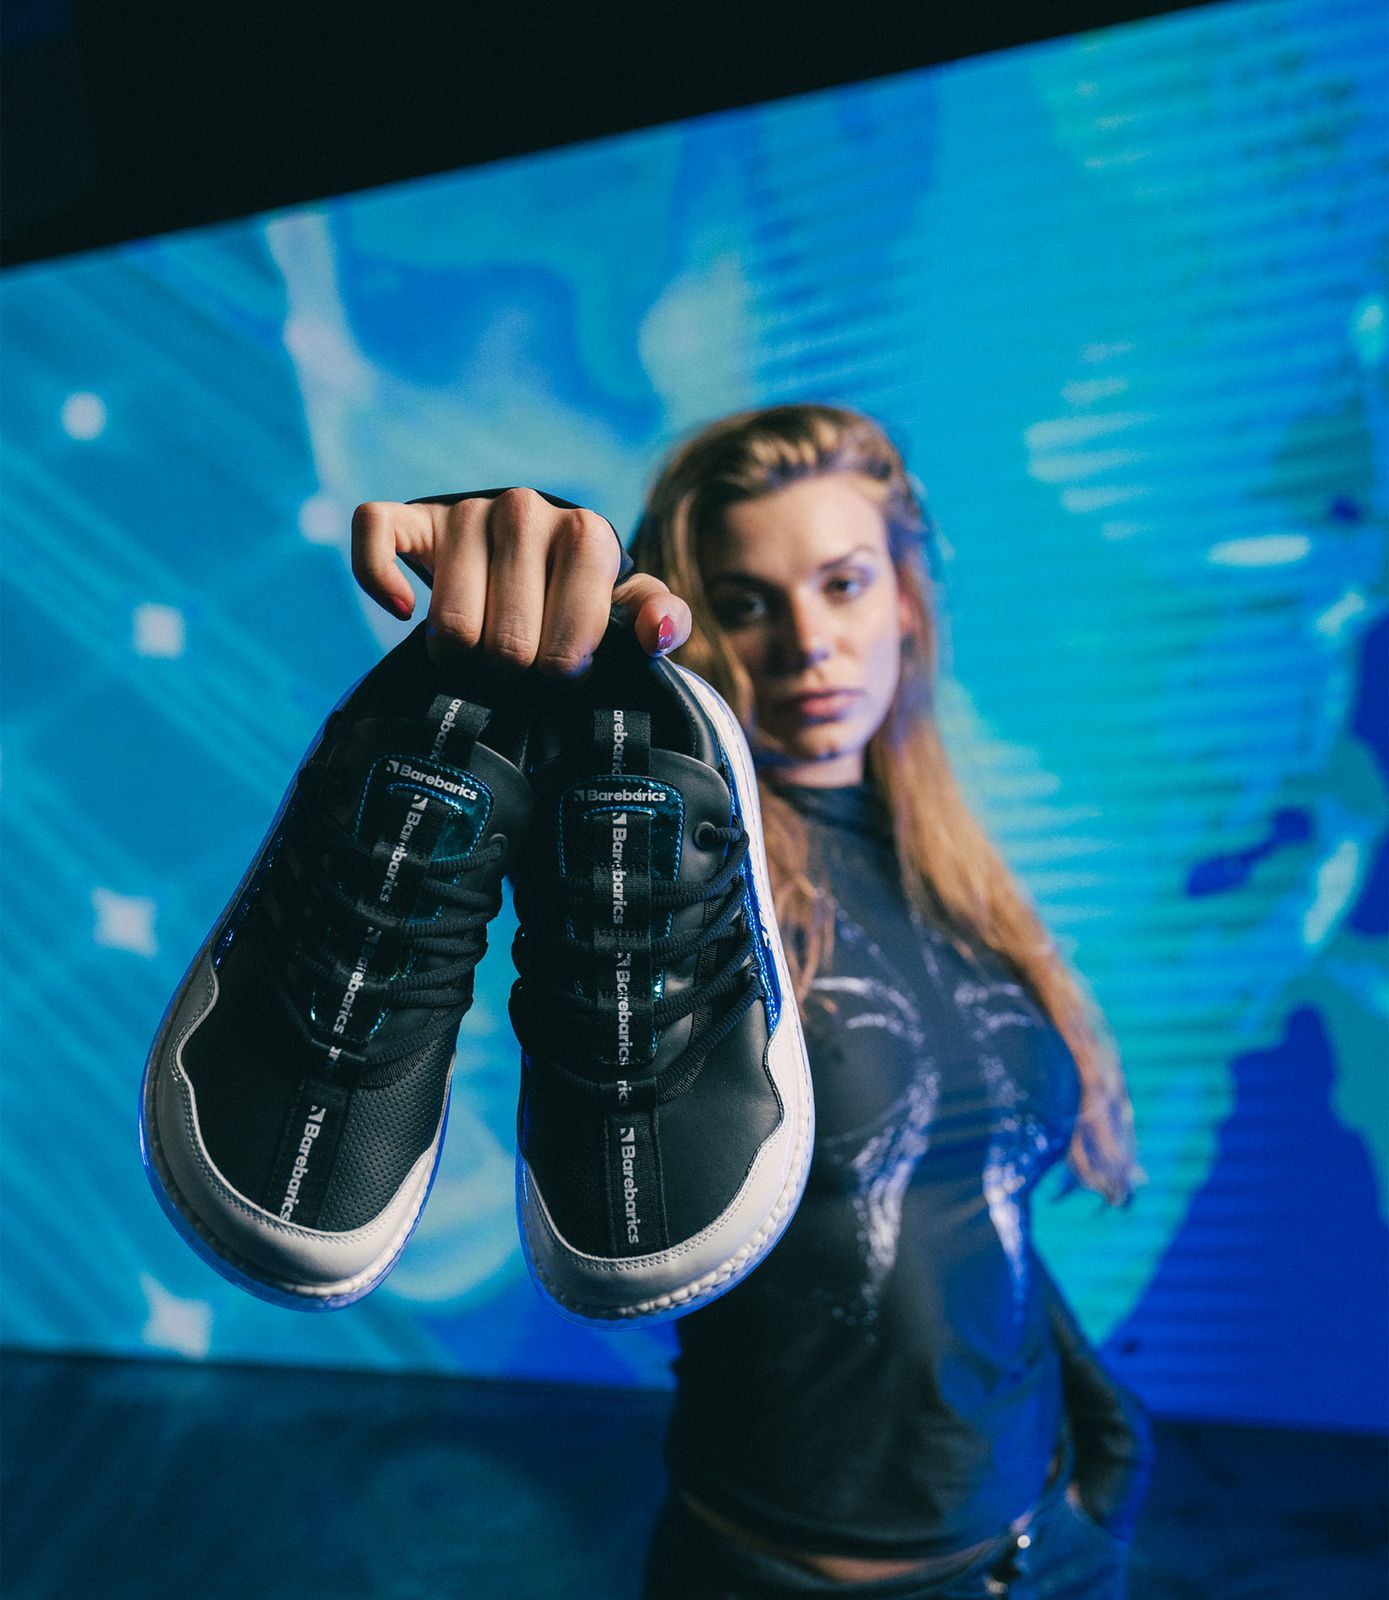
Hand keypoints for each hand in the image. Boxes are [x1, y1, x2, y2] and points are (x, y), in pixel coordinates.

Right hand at [350, 488, 691, 670]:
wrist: (533, 558)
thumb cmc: (581, 596)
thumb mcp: (628, 610)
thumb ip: (658, 620)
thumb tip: (659, 634)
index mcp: (587, 533)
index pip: (564, 647)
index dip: (562, 675)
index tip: (564, 672)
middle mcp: (525, 509)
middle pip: (505, 645)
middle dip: (510, 677)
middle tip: (517, 673)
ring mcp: (466, 511)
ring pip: (448, 623)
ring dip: (458, 660)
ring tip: (478, 656)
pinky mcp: (412, 515)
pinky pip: (374, 536)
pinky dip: (382, 582)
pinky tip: (404, 612)